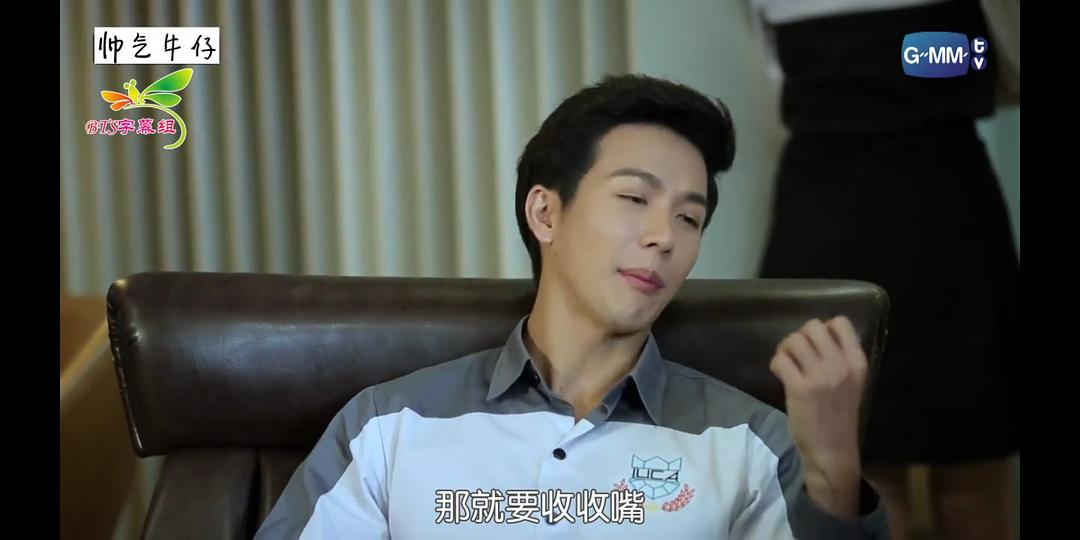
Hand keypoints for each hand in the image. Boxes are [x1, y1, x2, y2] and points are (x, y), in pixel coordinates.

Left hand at [769, 316, 867, 517]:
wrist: (833, 451)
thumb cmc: (839, 417)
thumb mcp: (851, 383)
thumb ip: (839, 359)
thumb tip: (814, 336)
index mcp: (857, 362)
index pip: (840, 322)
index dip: (823, 329)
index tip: (816, 346)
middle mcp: (841, 365)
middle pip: (813, 326)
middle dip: (800, 336)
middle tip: (797, 355)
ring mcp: (820, 376)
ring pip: (794, 339)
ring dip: (786, 349)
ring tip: (787, 364)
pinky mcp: (799, 388)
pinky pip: (780, 359)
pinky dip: (776, 364)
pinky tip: (781, 375)